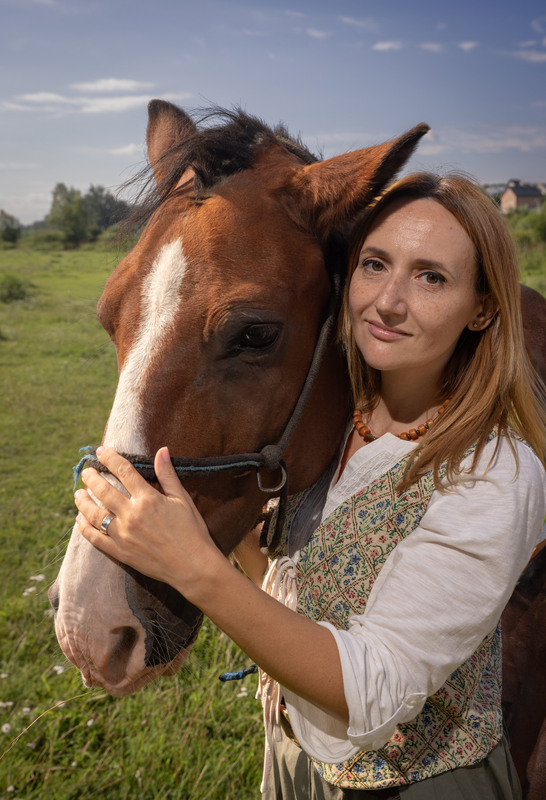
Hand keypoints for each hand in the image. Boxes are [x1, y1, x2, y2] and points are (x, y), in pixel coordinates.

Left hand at [74, 446, 220, 598]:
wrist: (192, 566)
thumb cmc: (192, 531)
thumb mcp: (182, 499)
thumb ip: (167, 475)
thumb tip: (162, 450)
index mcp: (148, 499)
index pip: (123, 471)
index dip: (110, 458)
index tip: (101, 451)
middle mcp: (132, 515)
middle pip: (104, 490)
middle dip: (91, 478)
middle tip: (86, 471)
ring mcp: (123, 535)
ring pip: (94, 514)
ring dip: (83, 501)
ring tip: (78, 493)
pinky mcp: (120, 552)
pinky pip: (96, 538)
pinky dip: (84, 528)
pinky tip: (79, 520)